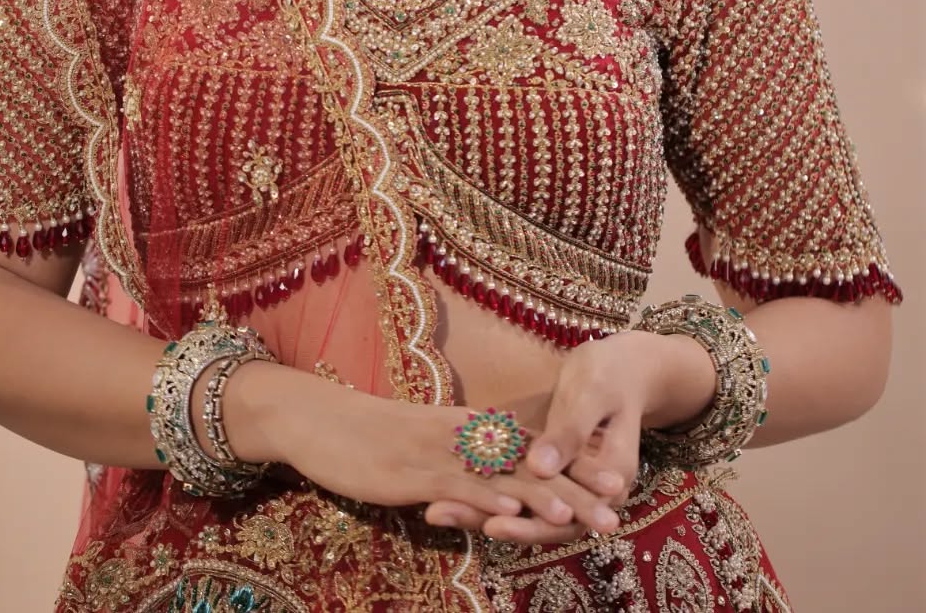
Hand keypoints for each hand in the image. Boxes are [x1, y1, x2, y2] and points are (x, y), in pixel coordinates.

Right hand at [219, 361, 622, 535]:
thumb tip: (488, 492)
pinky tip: (520, 513)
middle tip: (618, 509)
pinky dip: (494, 499)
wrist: (319, 420)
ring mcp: (441, 454)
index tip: (613, 484)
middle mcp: (463, 438)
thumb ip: (457, 470)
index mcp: (467, 430)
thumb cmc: (369, 440)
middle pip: (529, 465)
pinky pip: (462, 487)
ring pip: (505, 478)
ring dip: (549, 498)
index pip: (530, 450)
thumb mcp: (421, 452)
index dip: (572, 468)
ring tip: (590, 517)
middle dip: (576, 488)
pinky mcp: (415, 472)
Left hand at [426, 330, 715, 545]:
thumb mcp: (592, 395)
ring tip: (433, 508)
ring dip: (481, 509)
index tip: (490, 525)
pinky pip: (517, 486)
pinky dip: (487, 488)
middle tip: (438, 514)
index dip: (528, 525)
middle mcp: (588, 492)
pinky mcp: (547, 468)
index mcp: (608, 481)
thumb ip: (569, 433)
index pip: (566, 519)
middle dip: (490, 520)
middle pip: (539, 521)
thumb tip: (540, 468)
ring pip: (524, 507)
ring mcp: (566, 481)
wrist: (623, 366)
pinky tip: (448, 486)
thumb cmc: (610, 374)